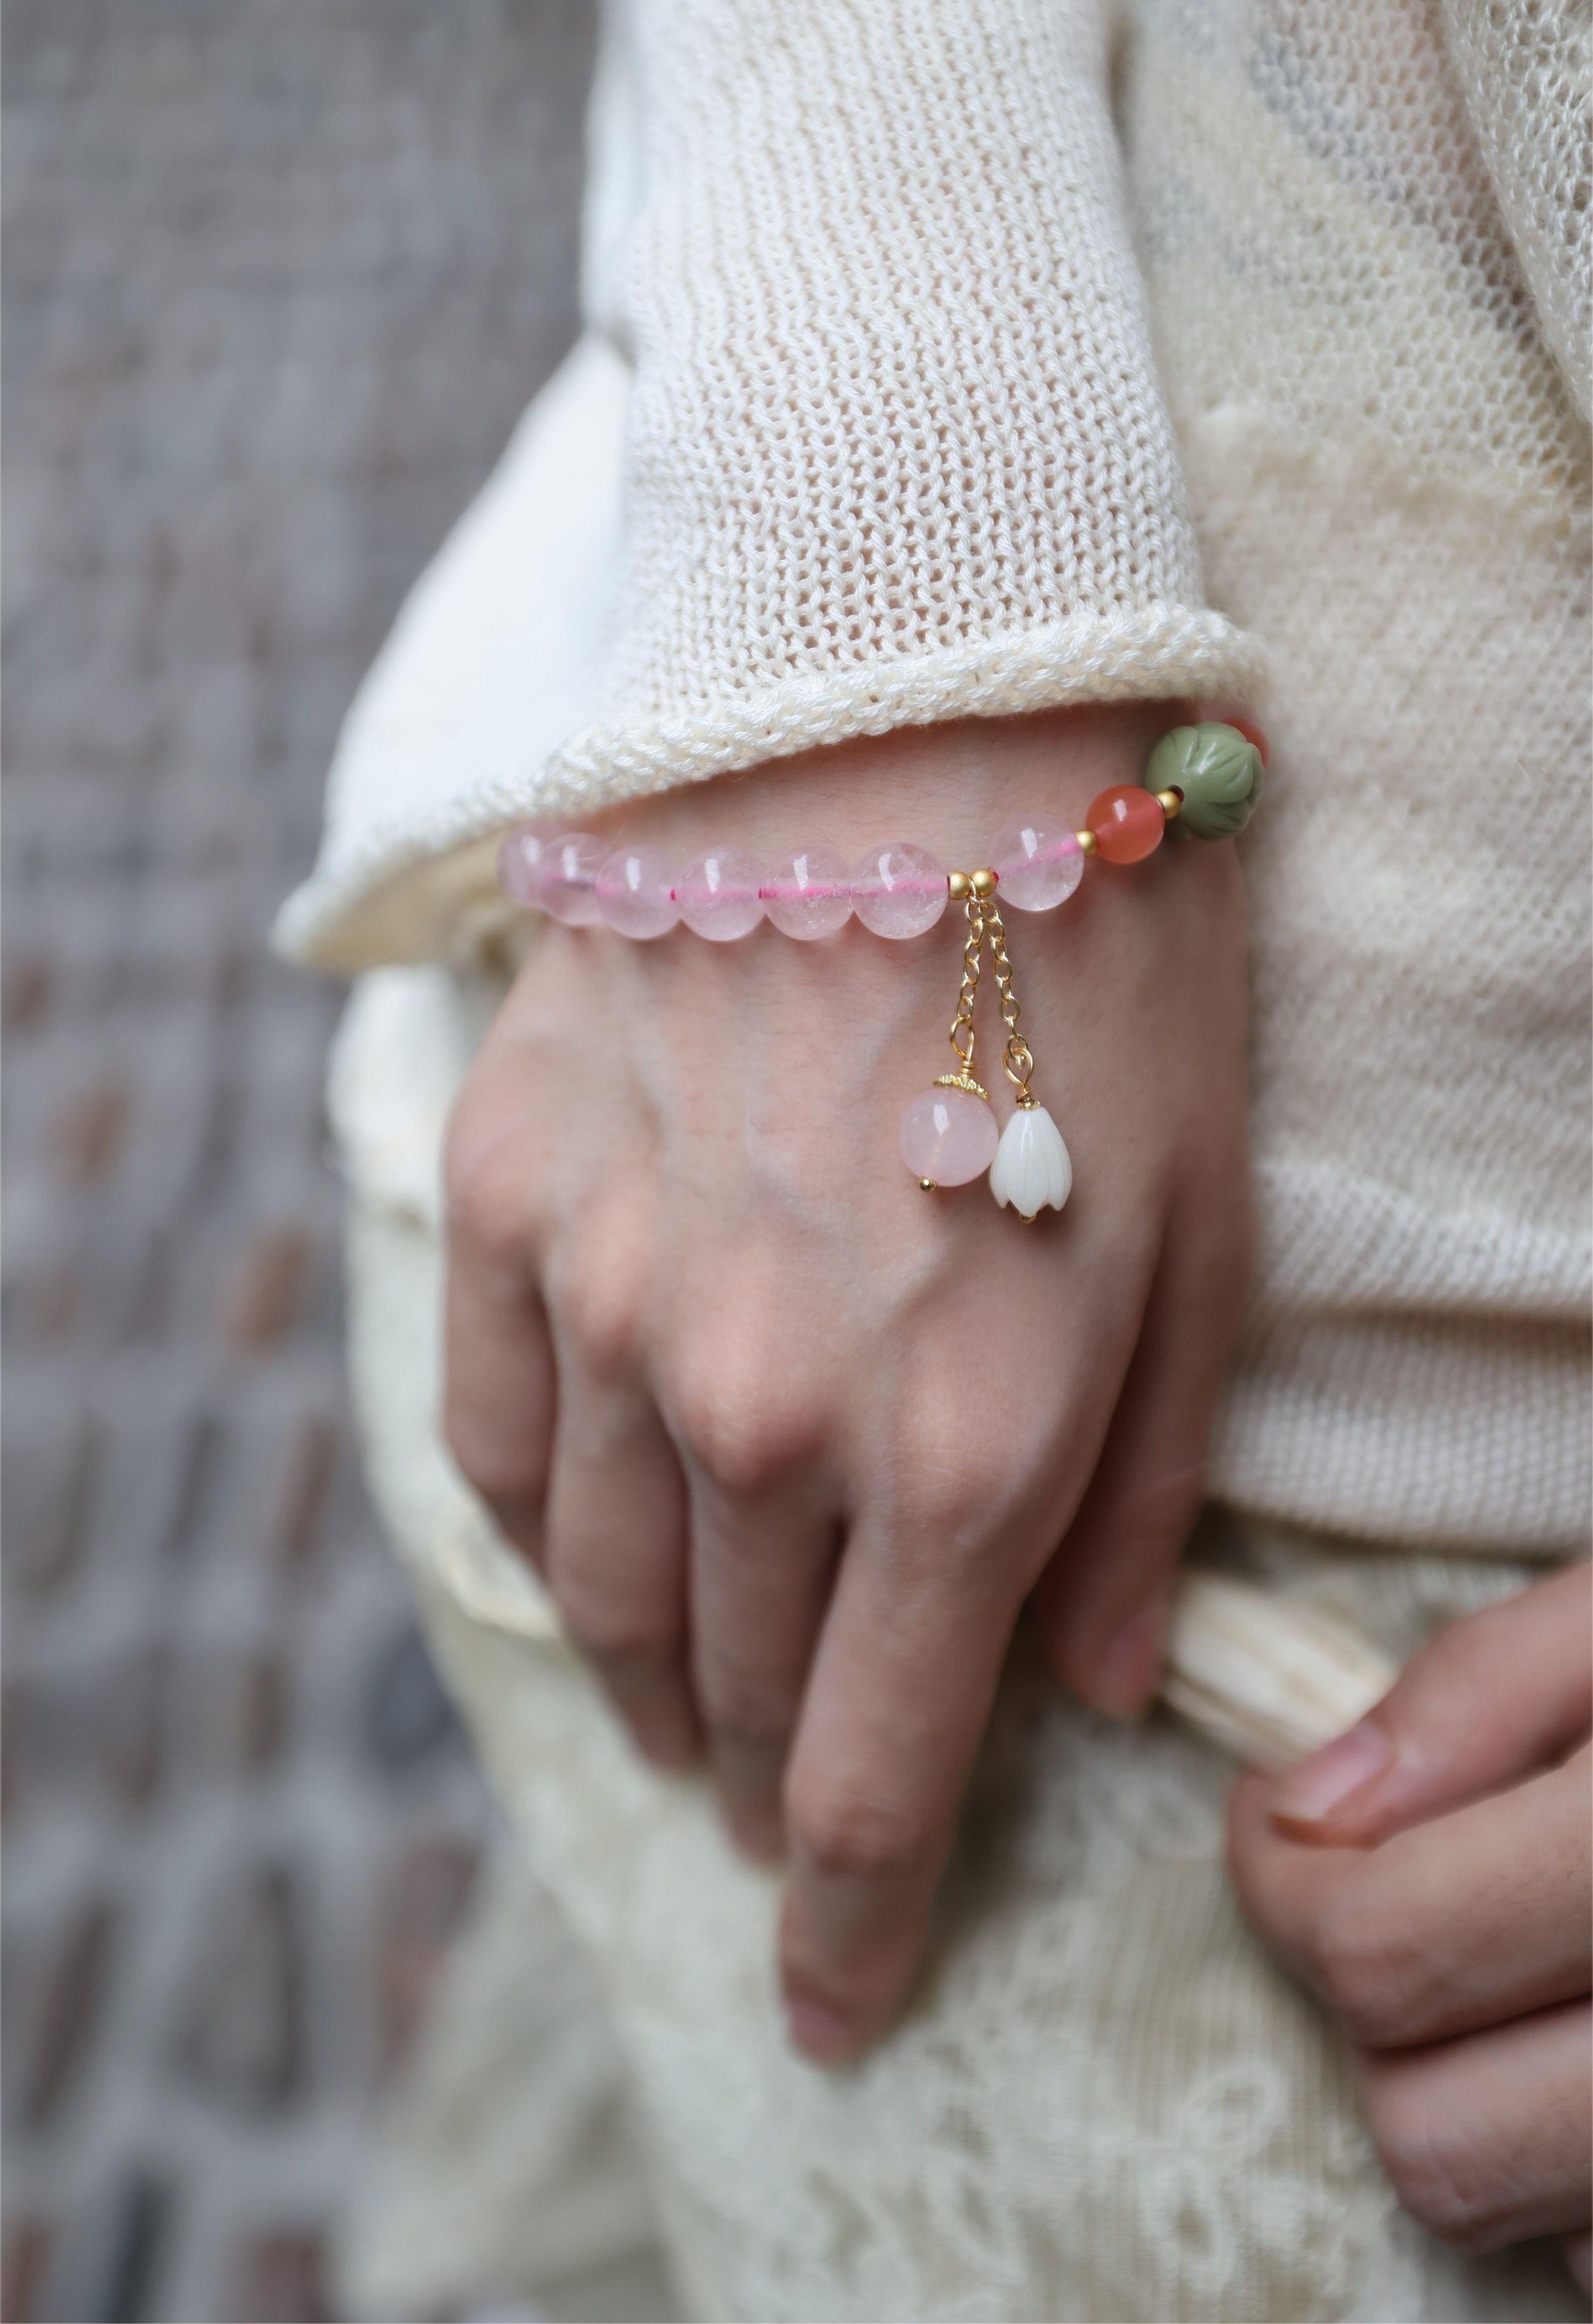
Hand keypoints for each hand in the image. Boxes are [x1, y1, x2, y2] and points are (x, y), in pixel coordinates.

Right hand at [442, 707, 1249, 2061]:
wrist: (910, 707)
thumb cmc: (1101, 966)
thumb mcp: (1197, 1241)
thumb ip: (1133, 1493)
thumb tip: (1089, 1692)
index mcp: (960, 1439)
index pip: (872, 1782)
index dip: (854, 1927)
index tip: (836, 2003)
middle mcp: (759, 1401)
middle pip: (734, 1699)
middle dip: (774, 1785)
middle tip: (797, 1801)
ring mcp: (608, 1295)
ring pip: (602, 1597)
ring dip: (657, 1683)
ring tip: (698, 1702)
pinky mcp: (510, 1189)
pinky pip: (493, 1442)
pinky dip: (549, 1533)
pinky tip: (598, 1542)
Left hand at [1229, 1563, 1591, 2278]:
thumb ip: (1487, 1686)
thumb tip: (1310, 1806)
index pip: (1392, 1949)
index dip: (1281, 1885)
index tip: (1273, 1814)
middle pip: (1436, 2133)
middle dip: (1372, 2010)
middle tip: (1387, 1886)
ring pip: (1525, 2218)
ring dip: (1475, 2096)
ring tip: (1520, 1956)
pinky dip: (1588, 2172)